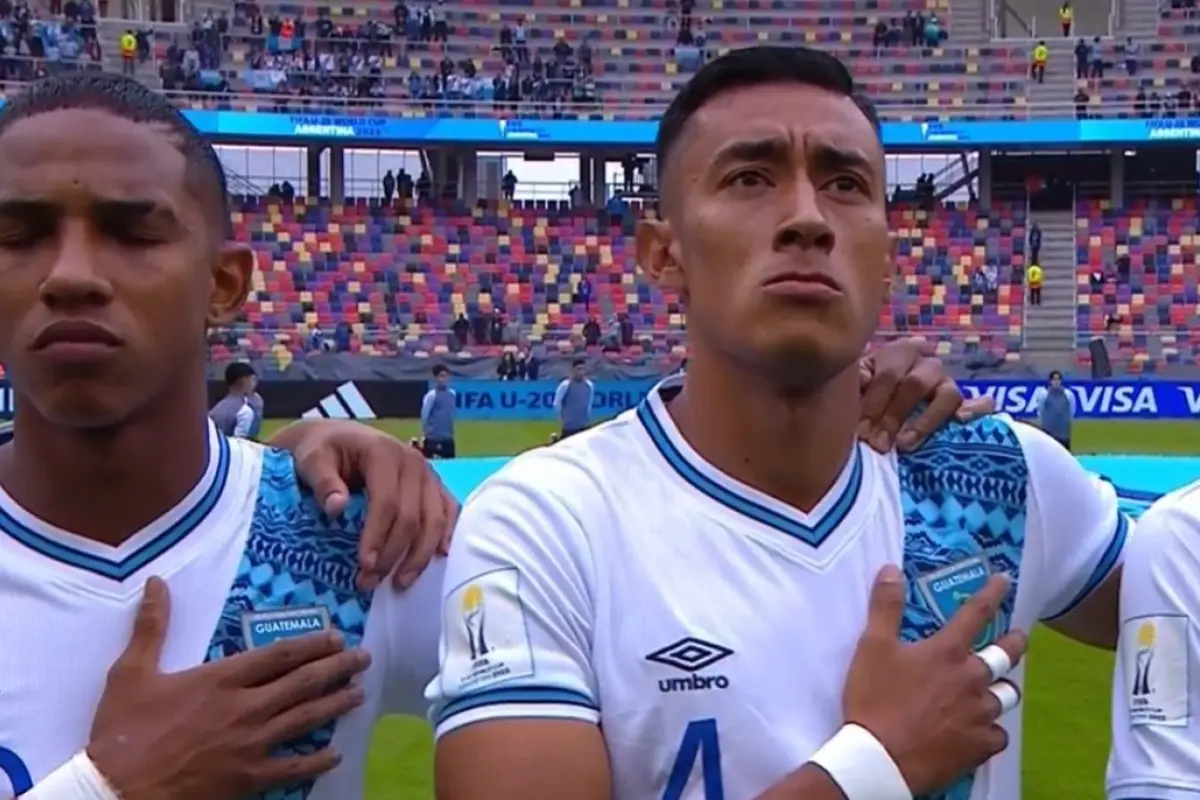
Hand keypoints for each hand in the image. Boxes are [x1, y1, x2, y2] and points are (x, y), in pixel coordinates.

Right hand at [87, 578, 371, 799]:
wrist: (116, 789)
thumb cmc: (123, 731)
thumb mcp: (132, 672)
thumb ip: (152, 626)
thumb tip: (157, 582)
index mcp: (221, 680)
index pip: (278, 655)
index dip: (311, 644)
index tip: (336, 637)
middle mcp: (244, 708)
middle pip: (302, 683)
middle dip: (337, 668)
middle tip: (363, 659)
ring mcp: (250, 745)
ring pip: (305, 719)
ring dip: (335, 705)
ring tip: (359, 694)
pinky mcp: (248, 778)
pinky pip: (292, 769)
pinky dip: (317, 761)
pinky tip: (335, 754)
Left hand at [270, 419, 458, 589]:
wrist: (338, 439)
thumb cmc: (323, 451)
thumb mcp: (312, 460)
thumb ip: (323, 481)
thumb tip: (336, 507)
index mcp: (384, 452)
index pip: (387, 501)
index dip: (378, 536)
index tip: (364, 565)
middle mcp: (413, 462)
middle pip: (413, 516)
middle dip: (395, 554)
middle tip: (371, 581)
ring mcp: (428, 474)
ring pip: (435, 520)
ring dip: (420, 555)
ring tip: (400, 582)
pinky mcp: (434, 485)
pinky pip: (448, 511)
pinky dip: (445, 535)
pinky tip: (438, 558)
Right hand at [842, 566, 1026, 794]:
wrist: (880, 758)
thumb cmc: (875, 699)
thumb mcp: (872, 647)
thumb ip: (885, 607)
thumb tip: (892, 569)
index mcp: (948, 652)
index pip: (976, 613)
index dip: (992, 593)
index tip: (1005, 580)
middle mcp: (973, 679)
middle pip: (1006, 655)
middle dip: (1015, 644)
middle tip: (1018, 639)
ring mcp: (980, 714)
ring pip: (1006, 696)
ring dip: (1002, 689)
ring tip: (997, 690)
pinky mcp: (981, 746)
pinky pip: (998, 734)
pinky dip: (991, 730)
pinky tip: (981, 732)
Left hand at [858, 339, 995, 451]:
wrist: (878, 405)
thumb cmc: (864, 393)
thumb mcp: (855, 385)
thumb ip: (857, 381)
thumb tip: (863, 383)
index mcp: (898, 353)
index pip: (889, 374)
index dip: (874, 403)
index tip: (860, 431)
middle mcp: (925, 363)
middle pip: (915, 384)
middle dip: (894, 416)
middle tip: (877, 443)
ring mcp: (946, 382)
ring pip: (948, 393)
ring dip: (925, 421)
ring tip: (905, 444)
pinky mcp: (963, 402)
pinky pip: (981, 402)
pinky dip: (977, 409)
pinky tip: (962, 420)